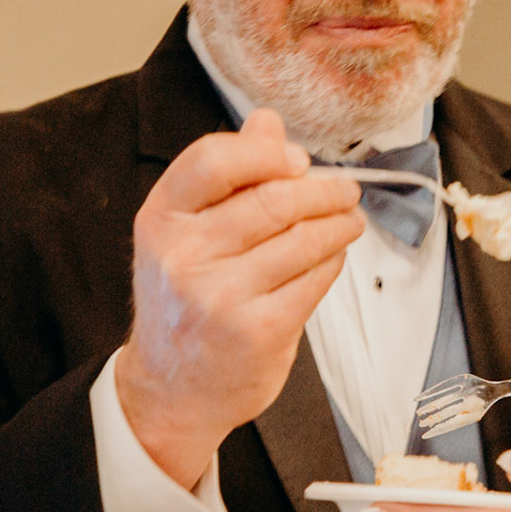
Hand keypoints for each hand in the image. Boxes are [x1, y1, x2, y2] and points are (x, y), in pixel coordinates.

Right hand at [116, 109, 364, 488]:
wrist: (171, 390)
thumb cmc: (185, 303)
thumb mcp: (187, 234)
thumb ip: (227, 177)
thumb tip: (267, 121)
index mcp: (161, 219)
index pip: (213, 160)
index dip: (266, 153)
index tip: (297, 160)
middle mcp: (184, 256)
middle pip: (273, 199)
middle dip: (322, 190)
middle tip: (345, 190)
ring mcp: (220, 296)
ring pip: (303, 237)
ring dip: (339, 223)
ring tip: (349, 219)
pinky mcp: (259, 330)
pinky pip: (315, 278)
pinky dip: (332, 261)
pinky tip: (332, 257)